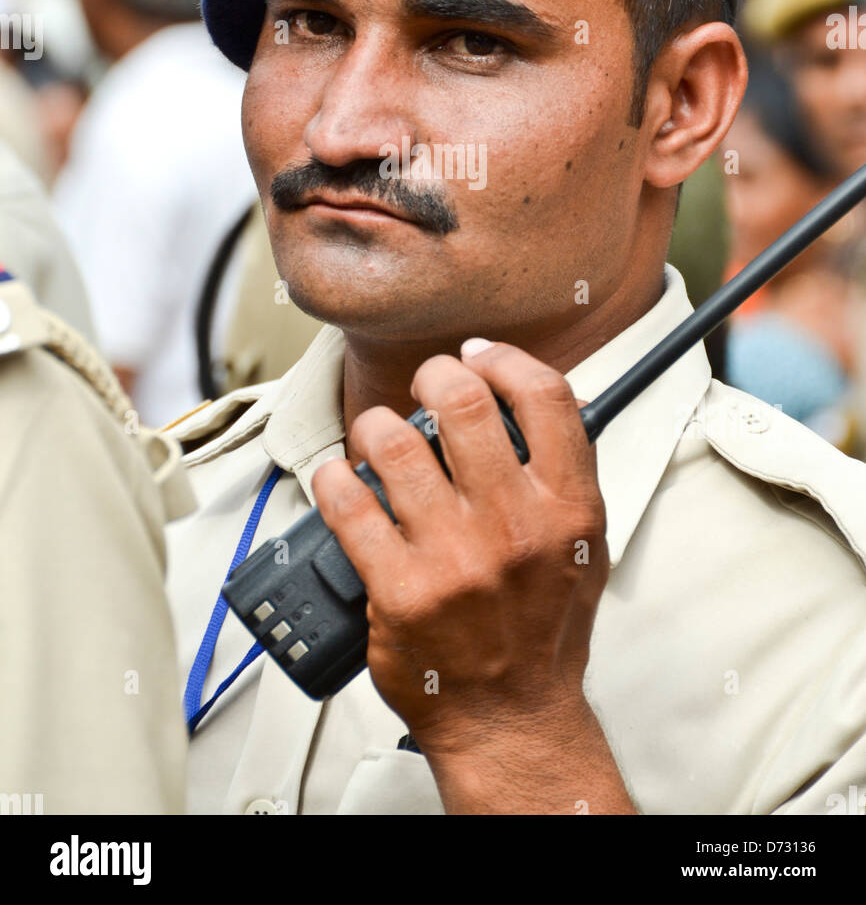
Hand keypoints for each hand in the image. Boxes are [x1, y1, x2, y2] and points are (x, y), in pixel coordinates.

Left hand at [312, 340, 630, 811]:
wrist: (510, 718)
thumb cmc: (542, 630)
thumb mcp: (582, 546)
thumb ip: (562, 473)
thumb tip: (518, 398)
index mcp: (567, 509)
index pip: (546, 396)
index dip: (504, 359)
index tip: (478, 356)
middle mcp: (513, 528)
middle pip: (462, 402)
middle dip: (433, 375)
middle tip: (423, 387)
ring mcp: (453, 559)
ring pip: (393, 443)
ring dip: (375, 426)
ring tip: (376, 437)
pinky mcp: (398, 590)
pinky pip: (347, 503)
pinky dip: (334, 478)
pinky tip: (341, 480)